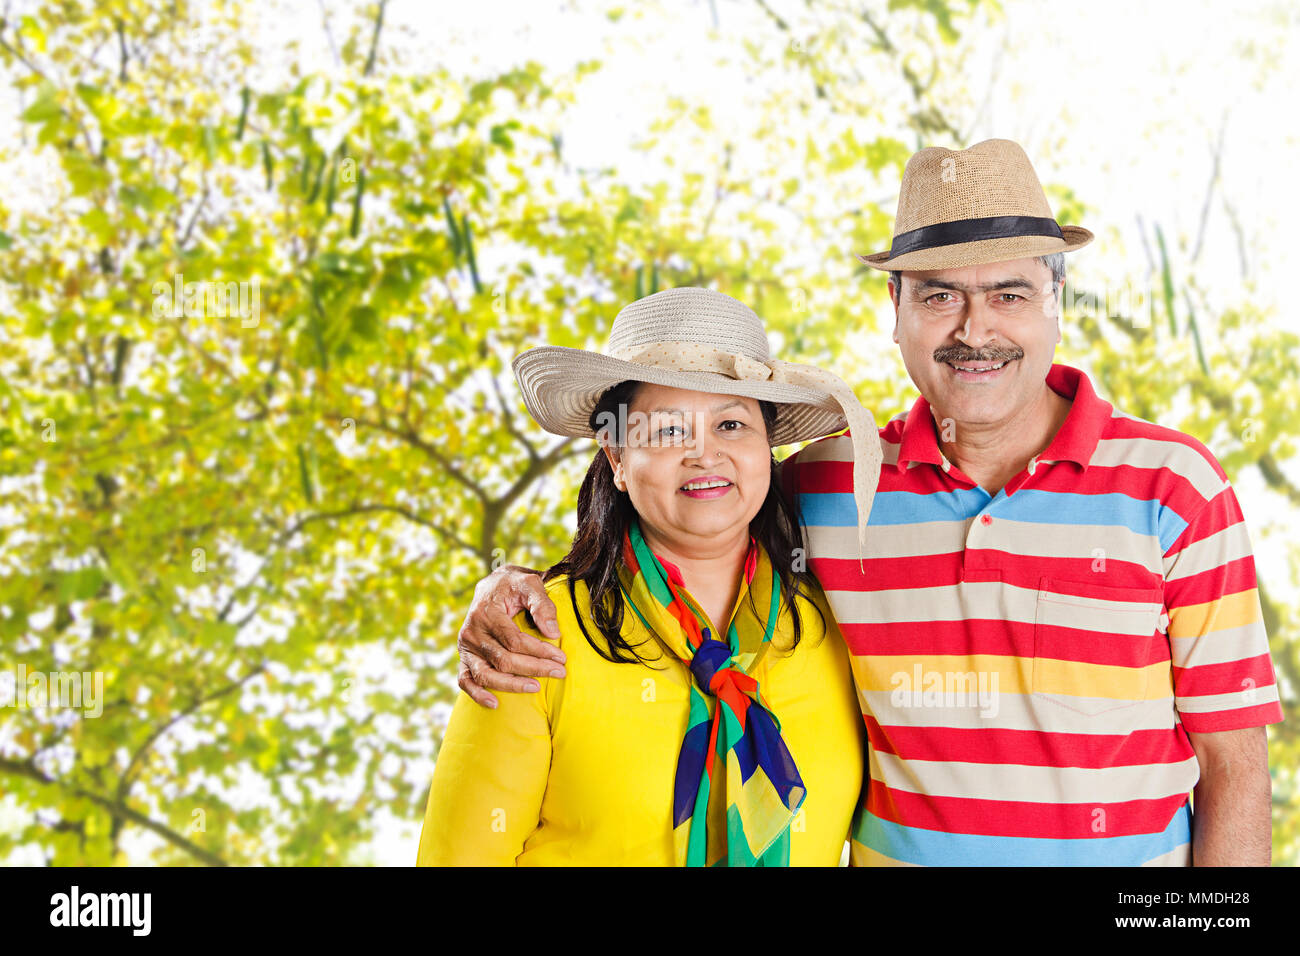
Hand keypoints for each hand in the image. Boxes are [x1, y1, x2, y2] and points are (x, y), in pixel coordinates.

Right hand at [457, 564, 565, 708]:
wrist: (493, 585)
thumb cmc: (514, 585)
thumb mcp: (529, 584)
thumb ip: (542, 604)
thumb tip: (553, 632)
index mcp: (486, 613)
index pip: (514, 640)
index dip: (539, 651)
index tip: (561, 657)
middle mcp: (472, 632)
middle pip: (503, 659)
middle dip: (534, 668)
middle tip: (559, 672)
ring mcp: (466, 647)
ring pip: (486, 674)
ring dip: (511, 685)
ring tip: (535, 687)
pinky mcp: (464, 657)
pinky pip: (465, 680)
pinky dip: (477, 694)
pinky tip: (495, 703)